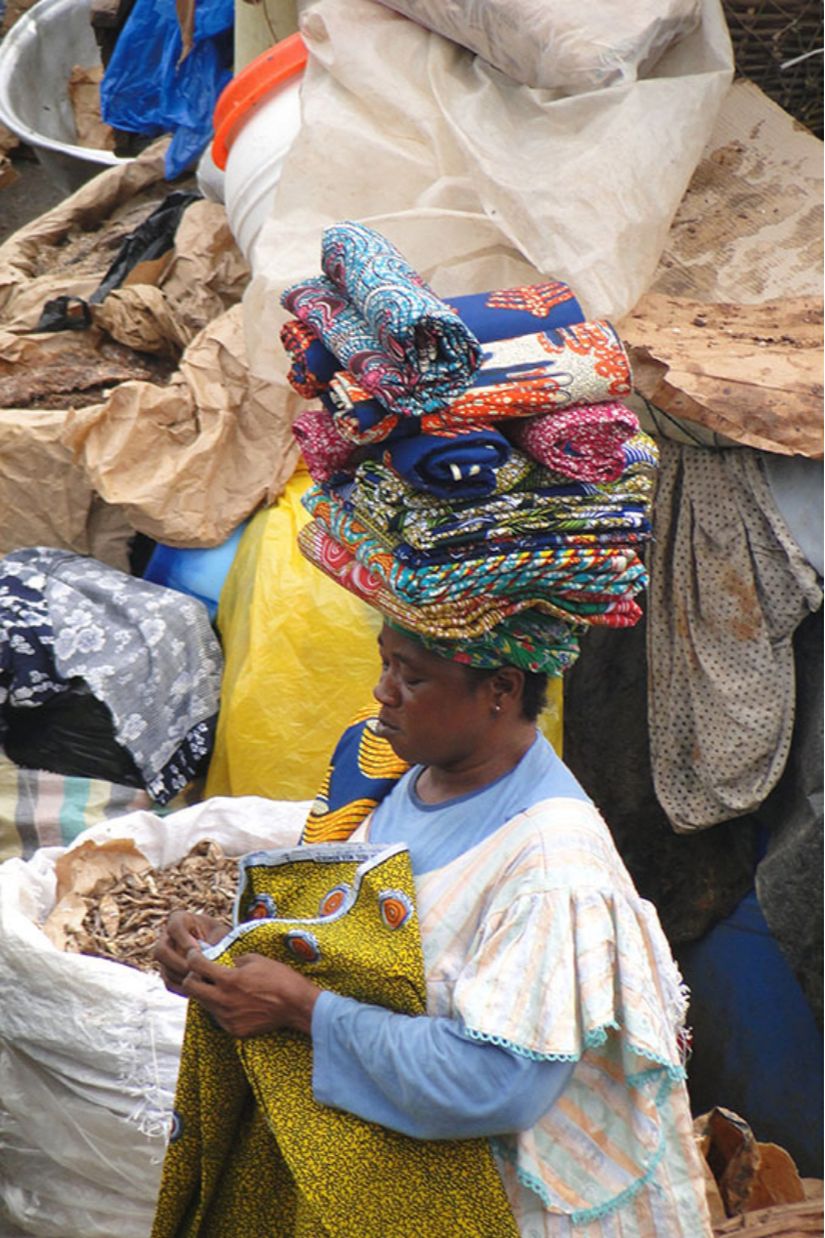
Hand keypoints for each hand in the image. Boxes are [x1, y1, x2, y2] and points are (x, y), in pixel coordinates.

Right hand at [153, 909, 229, 995]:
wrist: (225, 951)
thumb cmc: (223, 938)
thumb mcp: (221, 935)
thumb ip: (213, 943)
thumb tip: (209, 958)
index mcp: (179, 920)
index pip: (174, 927)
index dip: (183, 940)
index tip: (197, 950)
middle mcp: (167, 937)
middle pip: (161, 951)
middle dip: (178, 963)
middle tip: (196, 970)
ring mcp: (165, 957)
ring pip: (165, 970)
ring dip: (183, 977)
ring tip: (202, 981)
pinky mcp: (168, 974)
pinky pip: (170, 983)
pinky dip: (183, 988)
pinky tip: (199, 989)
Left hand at [181, 950, 320, 1037]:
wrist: (296, 1005)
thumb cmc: (279, 978)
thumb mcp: (256, 959)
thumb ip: (234, 960)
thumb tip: (223, 962)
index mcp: (229, 979)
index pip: (197, 966)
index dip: (192, 957)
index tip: (195, 954)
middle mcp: (223, 1000)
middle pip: (191, 988)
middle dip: (192, 977)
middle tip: (200, 973)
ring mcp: (227, 1018)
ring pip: (203, 1004)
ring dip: (206, 993)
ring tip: (220, 987)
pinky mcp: (233, 1030)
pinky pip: (217, 1017)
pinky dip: (220, 1007)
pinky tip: (233, 1002)